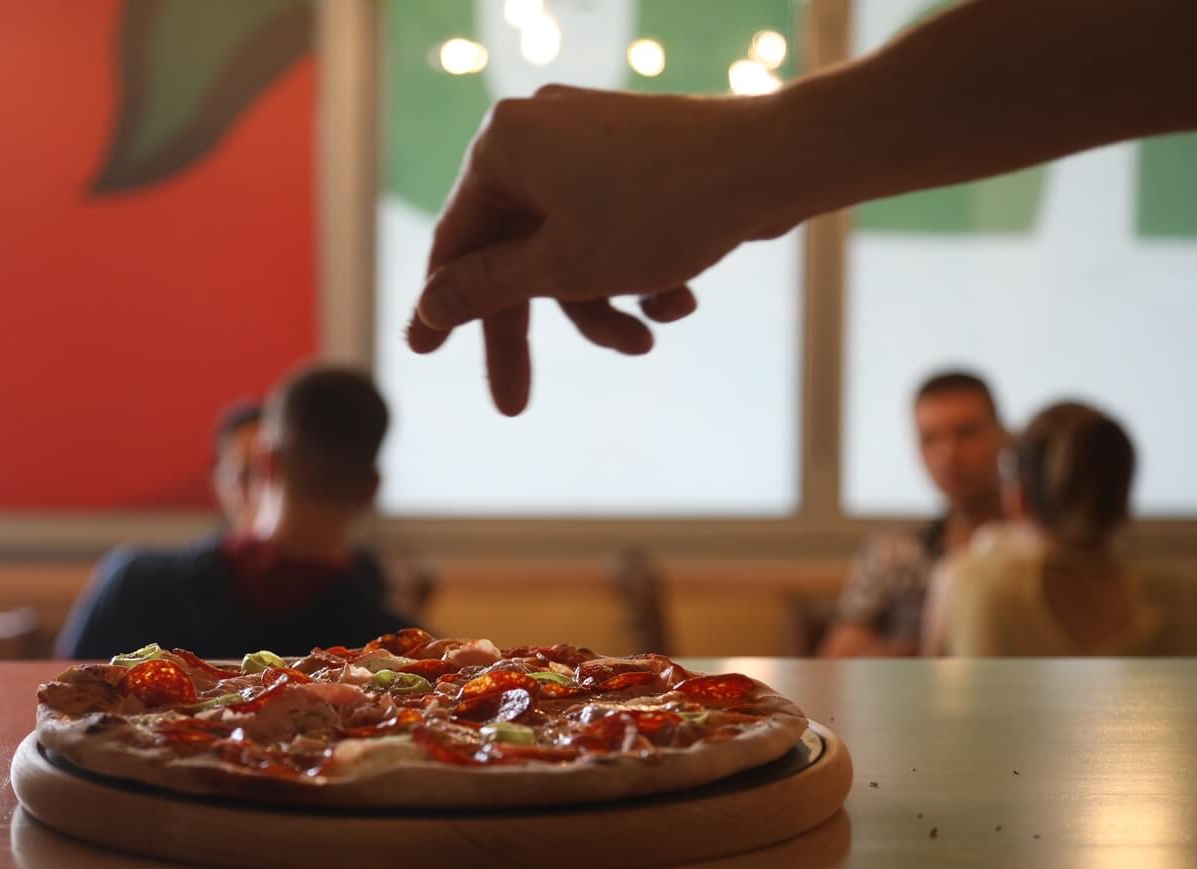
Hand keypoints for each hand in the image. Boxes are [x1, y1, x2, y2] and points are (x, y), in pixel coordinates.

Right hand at [407, 85, 785, 414]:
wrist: (775, 164)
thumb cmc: (662, 212)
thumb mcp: (560, 268)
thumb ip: (487, 290)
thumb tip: (430, 306)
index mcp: (501, 147)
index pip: (455, 243)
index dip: (441, 309)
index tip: (421, 354)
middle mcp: (537, 136)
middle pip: (514, 255)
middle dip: (534, 329)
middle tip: (514, 404)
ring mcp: (587, 144)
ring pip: (568, 251)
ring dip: (602, 305)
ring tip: (646, 340)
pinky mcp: (633, 161)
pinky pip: (608, 230)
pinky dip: (637, 272)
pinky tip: (681, 297)